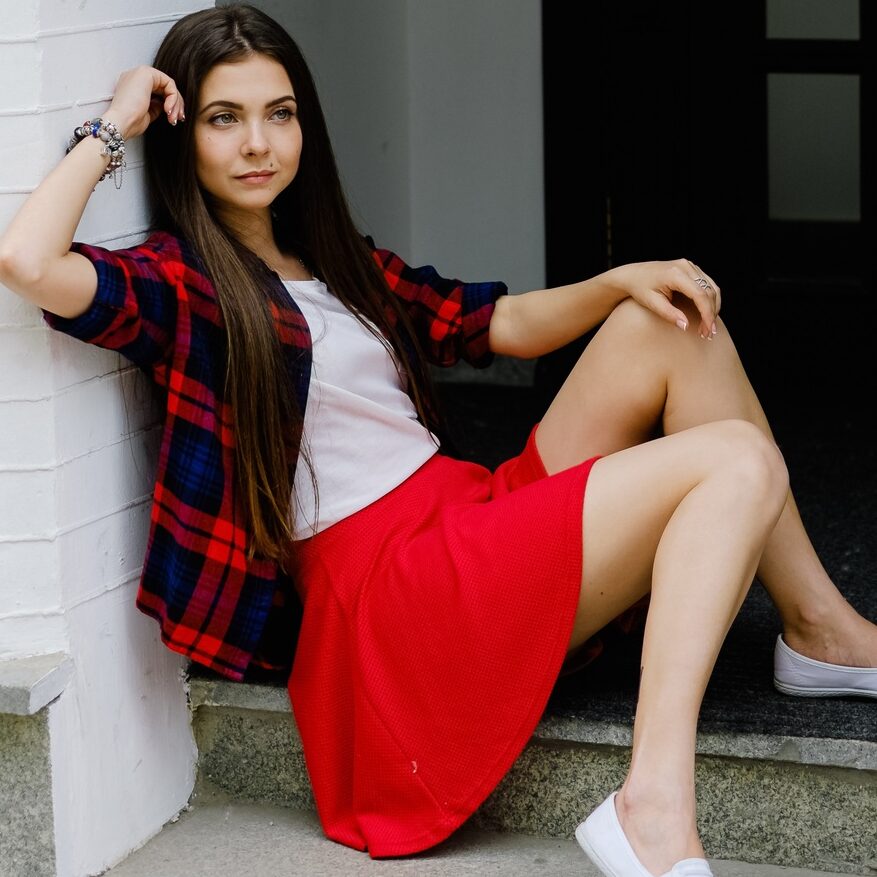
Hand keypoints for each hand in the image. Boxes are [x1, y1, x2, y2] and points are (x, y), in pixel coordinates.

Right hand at [104, 65, 184, 139]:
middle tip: (178, 118)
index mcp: (134, 85)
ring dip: (176, 103)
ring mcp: (140, 73)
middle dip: (176, 104)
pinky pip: (169, 83)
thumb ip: (156, 106)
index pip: (158, 91)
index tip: (174, 119)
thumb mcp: (147, 114)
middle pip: (165, 87)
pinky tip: (168, 110)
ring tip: (173, 118)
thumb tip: (165, 105)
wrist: (121, 122)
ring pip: (168, 85)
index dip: (171, 105)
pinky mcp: (147, 73)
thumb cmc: (130, 122)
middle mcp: (136, 77)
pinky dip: (173, 98)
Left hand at [607, 258, 721, 338]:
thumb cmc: (640, 289)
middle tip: (708, 333)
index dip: (707, 313)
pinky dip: (710, 300)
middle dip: (711, 313)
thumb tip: (686, 326)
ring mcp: (690, 266)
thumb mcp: (652, 303)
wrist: (633, 275)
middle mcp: (685, 266)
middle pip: (709, 291)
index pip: (699, 295)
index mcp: (675, 274)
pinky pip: (708, 284)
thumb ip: (669, 314)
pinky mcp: (692, 268)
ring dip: (713, 308)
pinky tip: (706, 314)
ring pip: (712, 288)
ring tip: (707, 327)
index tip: (708, 330)